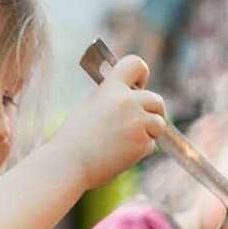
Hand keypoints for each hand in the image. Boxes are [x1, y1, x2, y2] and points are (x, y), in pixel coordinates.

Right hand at [50, 54, 162, 188]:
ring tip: (125, 141)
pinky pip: (151, 143)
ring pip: (158, 123)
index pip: (135, 64)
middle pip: (156, 99)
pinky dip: (140, 150)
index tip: (139, 86)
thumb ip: (111, 98)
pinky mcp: (142, 143)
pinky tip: (120, 154)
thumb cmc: (74, 139)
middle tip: (142, 122)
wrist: (68, 164)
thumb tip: (131, 96)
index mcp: (110, 88)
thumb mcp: (89, 106)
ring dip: (149, 132)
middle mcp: (127, 101)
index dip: (142, 74)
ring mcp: (136, 122)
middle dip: (154, 111)